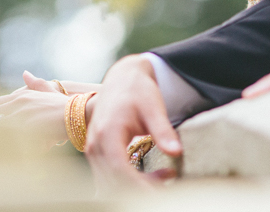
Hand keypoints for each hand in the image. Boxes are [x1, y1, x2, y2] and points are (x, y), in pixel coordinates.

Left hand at [0, 73, 100, 147]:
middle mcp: (18, 103)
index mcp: (20, 96)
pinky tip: (5, 152)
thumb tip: (25, 74)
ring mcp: (23, 115)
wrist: (76, 113)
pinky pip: (13, 137)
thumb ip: (35, 83)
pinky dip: (9, 144)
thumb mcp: (47, 90)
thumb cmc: (63, 105)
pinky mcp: (29, 126)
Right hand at [84, 54, 180, 190]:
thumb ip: (162, 130)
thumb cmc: (137, 90)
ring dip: (136, 188)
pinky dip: (130, 183)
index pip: (120, 171)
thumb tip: (176, 152)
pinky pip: (109, 178)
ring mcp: (93, 150)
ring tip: (165, 176)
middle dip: (141, 190)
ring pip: (109, 184)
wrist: (122, 78)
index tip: (162, 192)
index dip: (140, 186)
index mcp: (108, 132)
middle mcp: (95, 144)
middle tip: (170, 183)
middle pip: (113, 182)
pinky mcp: (97, 153)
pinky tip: (153, 176)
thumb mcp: (153, 107)